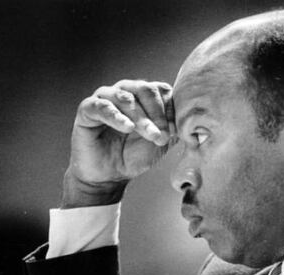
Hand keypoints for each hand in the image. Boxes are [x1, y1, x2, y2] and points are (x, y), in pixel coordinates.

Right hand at [62, 80, 175, 207]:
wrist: (110, 176)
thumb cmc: (135, 156)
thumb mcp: (161, 142)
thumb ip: (176, 128)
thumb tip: (196, 122)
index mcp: (144, 96)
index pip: (161, 90)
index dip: (171, 109)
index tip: (176, 131)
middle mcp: (125, 91)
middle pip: (145, 89)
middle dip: (158, 113)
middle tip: (163, 135)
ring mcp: (105, 98)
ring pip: (126, 96)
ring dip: (142, 117)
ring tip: (150, 135)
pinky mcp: (87, 109)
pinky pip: (102, 105)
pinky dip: (117, 116)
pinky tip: (128, 128)